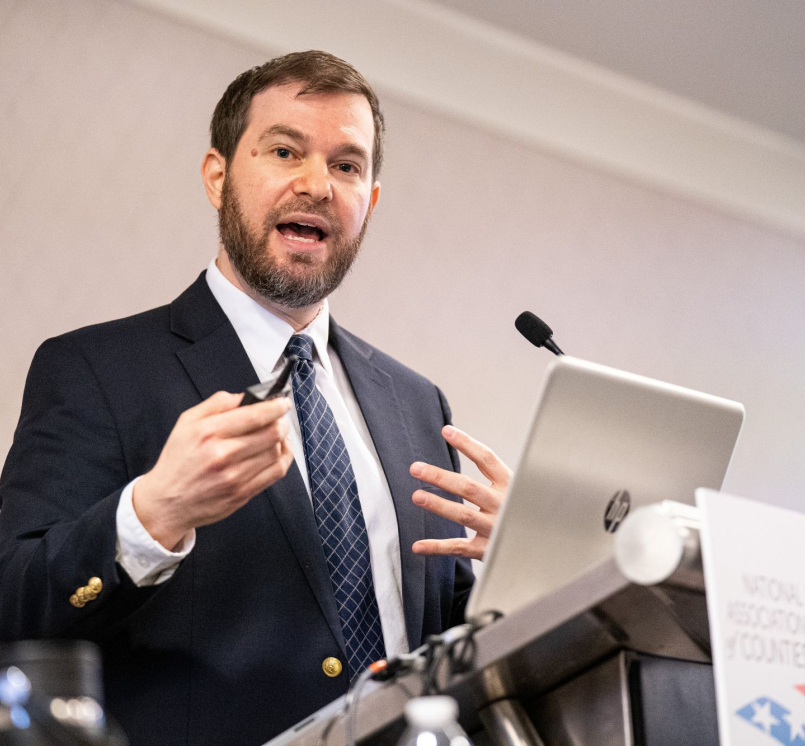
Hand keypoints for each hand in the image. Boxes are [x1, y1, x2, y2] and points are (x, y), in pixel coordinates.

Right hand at [133, 391, 293, 549]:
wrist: (167, 503)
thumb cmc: (177, 461)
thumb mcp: (186, 423)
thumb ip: (216, 404)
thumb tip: (243, 396)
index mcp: (208, 433)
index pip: (254, 416)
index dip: (276, 407)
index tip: (283, 403)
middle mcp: (222, 455)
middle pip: (271, 433)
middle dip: (282, 422)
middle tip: (281, 418)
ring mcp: (234, 477)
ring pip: (275, 452)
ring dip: (282, 440)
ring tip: (277, 434)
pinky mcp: (242, 494)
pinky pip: (275, 473)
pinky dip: (283, 458)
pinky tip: (278, 451)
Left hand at [409, 425, 511, 560]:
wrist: (547, 547)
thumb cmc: (524, 511)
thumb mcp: (518, 489)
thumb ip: (494, 476)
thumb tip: (466, 448)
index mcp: (511, 485)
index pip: (487, 459)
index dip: (467, 444)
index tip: (446, 431)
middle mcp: (504, 505)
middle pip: (469, 487)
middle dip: (440, 477)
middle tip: (416, 468)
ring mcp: (496, 528)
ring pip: (464, 515)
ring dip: (439, 505)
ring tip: (417, 496)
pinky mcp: (488, 550)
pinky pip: (459, 548)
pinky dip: (438, 547)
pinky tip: (418, 545)